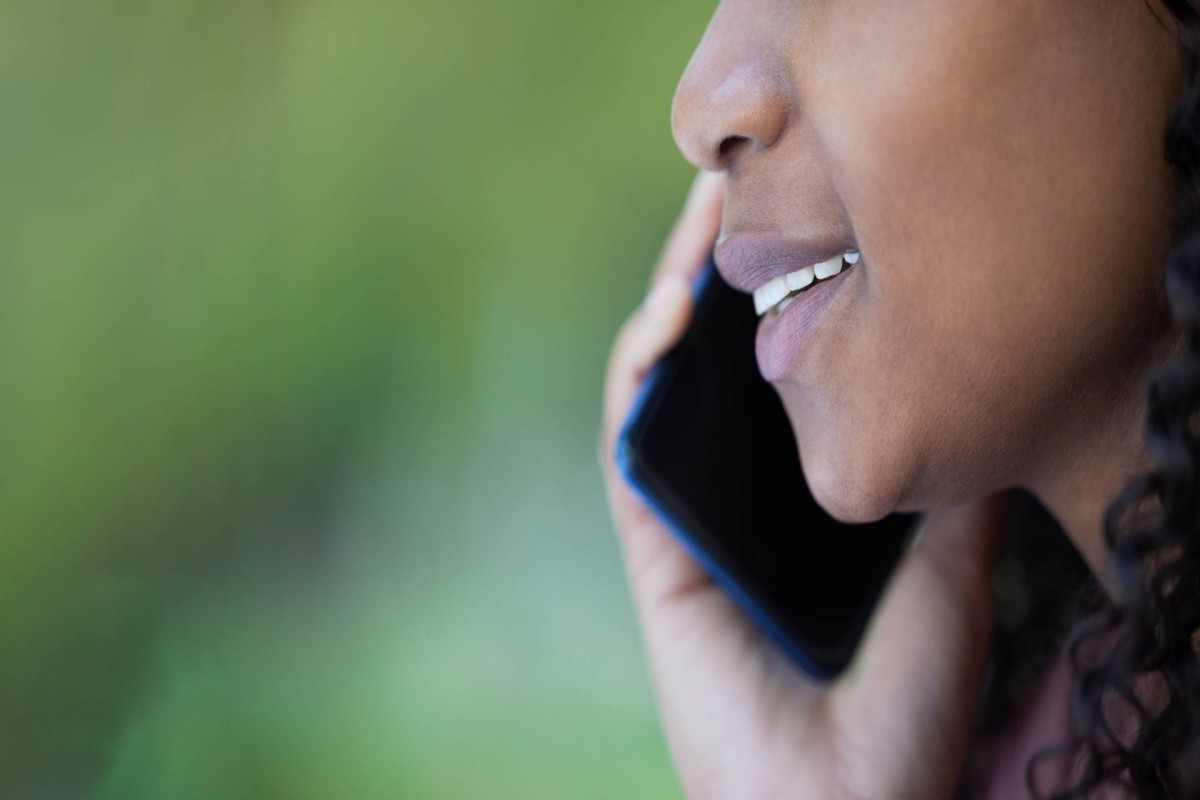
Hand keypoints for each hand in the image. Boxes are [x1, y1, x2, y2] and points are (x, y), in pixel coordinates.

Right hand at [599, 170, 1007, 799]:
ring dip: (673, 296)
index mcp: (802, 502)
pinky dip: (638, 370)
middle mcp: (738, 498)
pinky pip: (628, 438)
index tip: (813, 225)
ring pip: (664, 383)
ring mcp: (686, 514)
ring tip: (704, 215)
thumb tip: (967, 381)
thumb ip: (946, 479)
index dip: (784, 301)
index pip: (779, 380)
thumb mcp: (949, 570)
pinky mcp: (647, 540)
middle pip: (716, 362)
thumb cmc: (900, 710)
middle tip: (743, 185)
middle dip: (722, 272)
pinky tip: (669, 309)